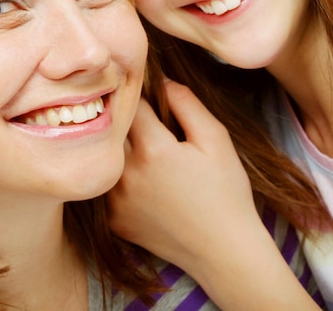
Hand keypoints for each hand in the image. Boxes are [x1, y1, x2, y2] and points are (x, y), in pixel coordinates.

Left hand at [108, 80, 255, 269]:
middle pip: (114, 129)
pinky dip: (116, 177)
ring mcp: (116, 200)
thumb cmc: (226, 192)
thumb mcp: (216, 139)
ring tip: (144, 151)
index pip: (131, 104)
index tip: (146, 92)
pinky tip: (139, 179)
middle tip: (144, 120)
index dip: (139, 93)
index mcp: (153, 150)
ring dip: (118, 148)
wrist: (225, 252)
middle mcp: (127, 174)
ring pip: (107, 157)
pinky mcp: (113, 221)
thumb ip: (186, 103)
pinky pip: (106, 185)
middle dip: (126, 119)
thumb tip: (161, 79)